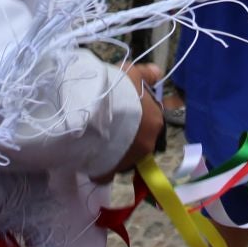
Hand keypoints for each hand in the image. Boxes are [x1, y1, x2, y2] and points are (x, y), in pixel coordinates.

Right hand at [97, 63, 164, 179]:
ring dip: (113, 152)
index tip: (124, 113)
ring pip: (123, 158)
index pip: (151, 122)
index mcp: (155, 121)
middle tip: (109, 126)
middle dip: (127, 138)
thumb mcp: (132, 73)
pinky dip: (99, 169)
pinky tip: (89, 158)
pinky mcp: (109, 172)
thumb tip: (159, 73)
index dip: (137, 118)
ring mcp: (128, 161)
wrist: (91, 110)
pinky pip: (105, 173)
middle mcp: (147, 144)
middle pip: (139, 142)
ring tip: (96, 140)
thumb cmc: (116, 90)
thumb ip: (147, 74)